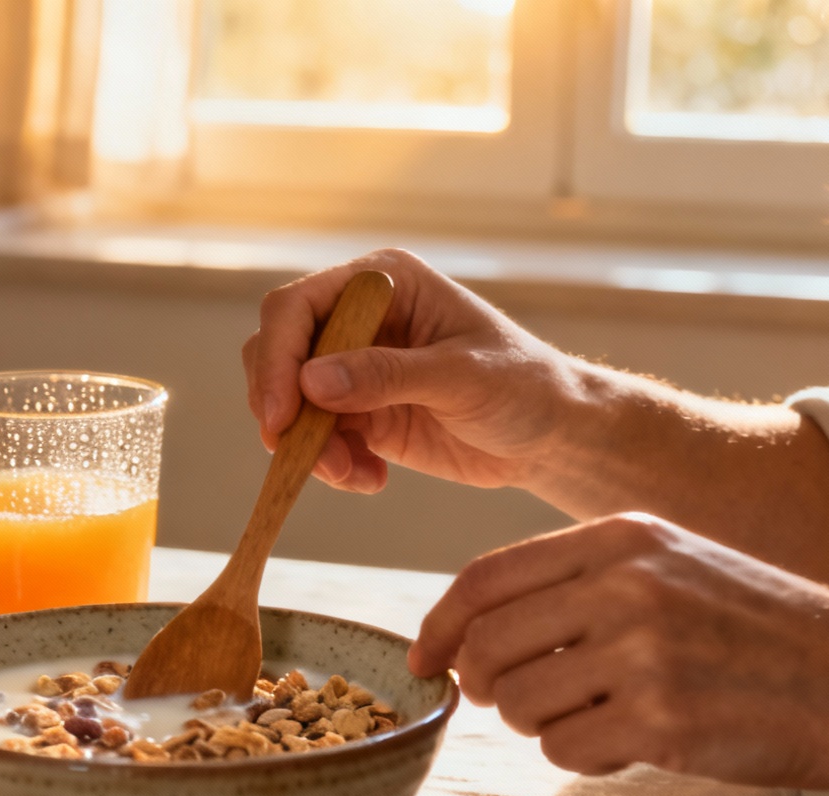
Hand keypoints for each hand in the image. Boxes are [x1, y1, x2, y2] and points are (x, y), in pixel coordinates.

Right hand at [242, 248, 590, 493]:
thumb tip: (311, 381)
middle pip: (279, 352)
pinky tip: (372, 478)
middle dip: (283, 407)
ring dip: (307, 445)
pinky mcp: (358, 413)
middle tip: (300, 455)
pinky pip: (315, 439)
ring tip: (351, 473)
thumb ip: (387, 375)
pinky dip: (330, 465)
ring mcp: (354, 368)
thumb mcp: (462, 377)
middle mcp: (359, 319)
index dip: (277, 357)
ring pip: (290, 402)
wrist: (552, 436)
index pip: (297, 307)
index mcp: (384, 285)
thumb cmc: (525, 386)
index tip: (279, 415)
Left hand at [410, 513, 828, 795]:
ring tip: (593, 715)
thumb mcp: (670, 566)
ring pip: (520, 703)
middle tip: (509, 701)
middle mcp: (625, 587)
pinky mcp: (661, 719)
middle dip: (483, 685)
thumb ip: (576, 581)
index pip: (485, 579)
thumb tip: (468, 629)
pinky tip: (627, 744)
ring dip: (538, 723)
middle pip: (487, 645)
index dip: (439, 626)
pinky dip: (580, 757)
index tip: (423, 660)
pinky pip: (564, 750)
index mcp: (620, 540)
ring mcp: (643, 652)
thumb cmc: (754, 631)